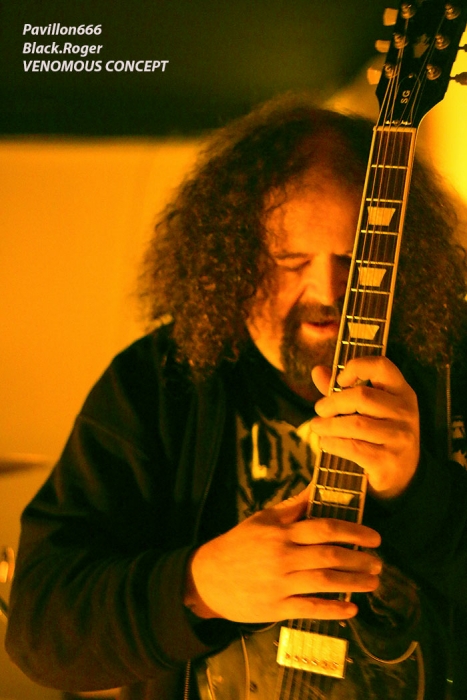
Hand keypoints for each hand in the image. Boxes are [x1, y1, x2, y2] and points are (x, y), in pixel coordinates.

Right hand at [185, 486, 380, 622]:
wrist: (207, 577)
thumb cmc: (239, 544)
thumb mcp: (263, 519)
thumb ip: (293, 507)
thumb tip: (317, 488)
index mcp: (282, 532)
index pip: (325, 528)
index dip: (354, 531)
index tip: (374, 537)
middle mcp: (283, 556)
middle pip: (329, 556)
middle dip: (359, 560)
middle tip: (378, 563)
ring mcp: (280, 583)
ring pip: (324, 582)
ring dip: (354, 583)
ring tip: (373, 583)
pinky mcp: (276, 608)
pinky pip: (310, 609)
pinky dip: (333, 609)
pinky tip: (351, 609)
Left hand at [311, 356, 419, 499]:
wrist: (400, 476)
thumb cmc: (378, 434)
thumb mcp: (367, 409)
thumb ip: (342, 390)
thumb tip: (317, 371)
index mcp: (402, 391)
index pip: (382, 366)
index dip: (357, 366)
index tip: (339, 380)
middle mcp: (406, 412)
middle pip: (361, 397)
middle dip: (332, 403)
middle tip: (319, 410)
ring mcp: (400, 437)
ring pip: (355, 424)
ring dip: (328, 426)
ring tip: (317, 427)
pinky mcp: (389, 460)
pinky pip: (353, 447)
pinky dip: (333, 444)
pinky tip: (326, 443)